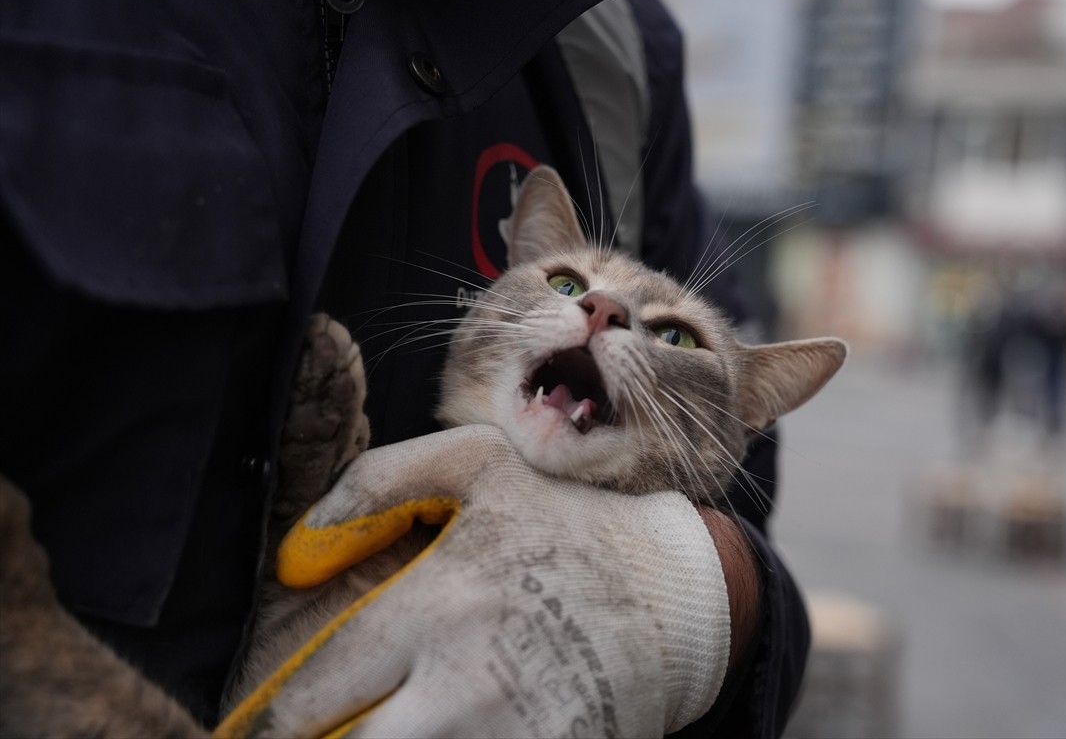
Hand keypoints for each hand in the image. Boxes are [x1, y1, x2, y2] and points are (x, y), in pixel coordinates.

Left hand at [218, 425, 729, 738]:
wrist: (678, 592)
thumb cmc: (567, 524)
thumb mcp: (477, 466)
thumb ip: (374, 486)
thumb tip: (294, 557)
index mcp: (437, 606)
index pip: (314, 693)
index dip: (276, 717)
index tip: (275, 721)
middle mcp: (464, 685)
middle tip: (322, 727)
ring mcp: (508, 735)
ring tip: (389, 722)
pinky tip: (445, 732)